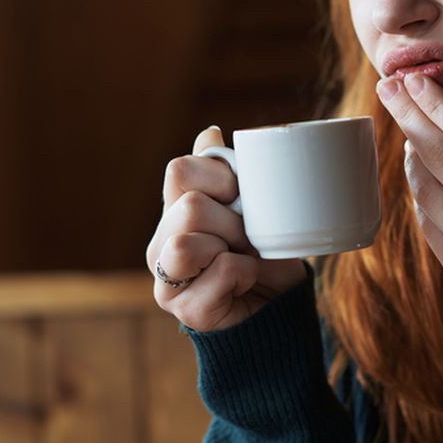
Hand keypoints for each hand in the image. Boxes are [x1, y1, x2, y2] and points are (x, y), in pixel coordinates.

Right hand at [146, 126, 306, 331]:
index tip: (239, 195)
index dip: (218, 176)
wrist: (280, 306)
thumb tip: (209, 132)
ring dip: (233, 246)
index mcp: (174, 211)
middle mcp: (161, 243)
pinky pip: (221, 271)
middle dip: (232, 219)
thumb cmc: (263, 253)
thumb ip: (226, 173)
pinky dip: (246, 272)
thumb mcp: (250, 206)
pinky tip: (246, 281)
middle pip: (189, 206)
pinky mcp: (185, 310)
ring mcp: (166, 279)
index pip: (179, 170)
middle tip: (247, 236)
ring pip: (189, 242)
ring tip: (244, 257)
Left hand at [376, 74, 442, 320]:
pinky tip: (418, 174)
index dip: (441, 106)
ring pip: (428, 192)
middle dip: (410, 117)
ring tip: (405, 127)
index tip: (417, 80)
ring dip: (411, 155)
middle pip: (442, 159)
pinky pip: (430, 227)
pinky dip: (419, 196)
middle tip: (388, 86)